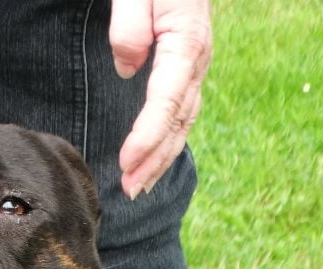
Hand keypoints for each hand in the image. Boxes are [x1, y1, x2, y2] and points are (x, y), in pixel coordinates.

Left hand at [109, 0, 212, 198]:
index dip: (147, 136)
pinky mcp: (187, 69)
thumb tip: (127, 68)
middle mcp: (197, 59)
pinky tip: (152, 163)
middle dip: (153, 160)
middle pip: (177, 120)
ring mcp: (195, 67)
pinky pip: (181, 113)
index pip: (166, 100)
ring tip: (138, 188)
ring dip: (160, 159)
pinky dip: (167, 143)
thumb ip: (128, 24)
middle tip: (129, 190)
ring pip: (182, 122)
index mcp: (186, 42)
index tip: (125, 162)